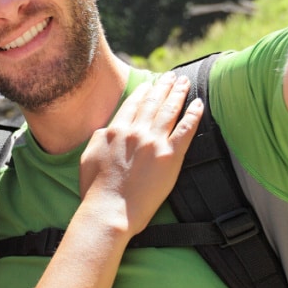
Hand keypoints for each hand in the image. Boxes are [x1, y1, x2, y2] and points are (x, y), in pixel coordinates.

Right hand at [79, 73, 202, 234]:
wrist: (109, 210)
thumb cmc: (95, 189)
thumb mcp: (88, 156)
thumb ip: (100, 138)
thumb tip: (107, 130)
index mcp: (115, 130)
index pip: (133, 104)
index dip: (144, 91)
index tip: (151, 83)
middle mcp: (135, 131)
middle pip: (153, 102)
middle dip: (164, 87)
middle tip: (173, 77)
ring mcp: (153, 142)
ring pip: (170, 110)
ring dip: (179, 93)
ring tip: (186, 83)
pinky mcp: (170, 156)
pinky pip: (186, 129)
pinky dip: (193, 114)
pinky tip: (199, 103)